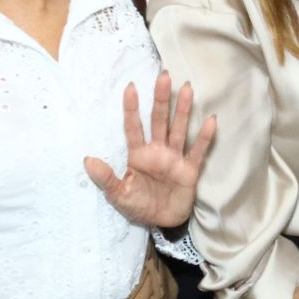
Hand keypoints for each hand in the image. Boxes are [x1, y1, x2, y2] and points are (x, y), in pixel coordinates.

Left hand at [84, 73, 217, 229]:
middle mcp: (158, 151)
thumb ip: (105, 178)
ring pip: (179, 129)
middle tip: (164, 76)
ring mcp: (175, 158)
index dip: (131, 108)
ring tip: (187, 88)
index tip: (130, 87)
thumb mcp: (117, 195)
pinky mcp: (190, 169)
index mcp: (138, 155)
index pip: (133, 127)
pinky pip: (198, 150)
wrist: (162, 223)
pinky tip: (211, 120)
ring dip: (183, 110)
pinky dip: (204, 136)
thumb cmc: (139, 205)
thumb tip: (87, 160)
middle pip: (159, 120)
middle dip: (161, 99)